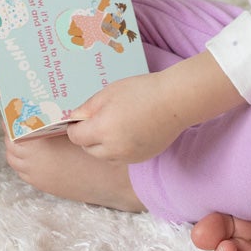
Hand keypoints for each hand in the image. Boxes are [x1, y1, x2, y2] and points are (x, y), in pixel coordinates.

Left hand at [64, 72, 191, 163]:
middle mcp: (113, 149)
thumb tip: (74, 118)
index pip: (76, 137)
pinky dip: (118, 149)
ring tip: (112, 126)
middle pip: (88, 149)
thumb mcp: (108, 92)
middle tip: (96, 120)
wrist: (175, 101)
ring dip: (101, 145)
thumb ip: (88, 108)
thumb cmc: (141, 91)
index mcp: (102, 130)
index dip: (74, 127)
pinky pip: (120, 158)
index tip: (79, 119)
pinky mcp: (142, 158)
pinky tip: (126, 132)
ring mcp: (128, 156)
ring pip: (104, 156)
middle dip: (87, 137)